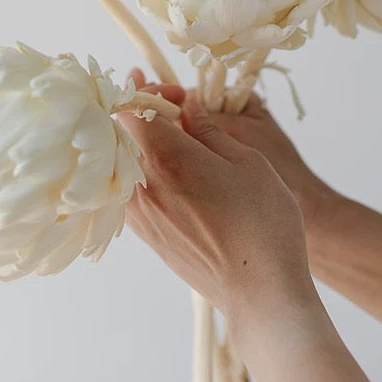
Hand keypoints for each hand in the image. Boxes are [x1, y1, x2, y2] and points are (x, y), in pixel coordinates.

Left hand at [118, 88, 314, 330]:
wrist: (259, 290)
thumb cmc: (262, 222)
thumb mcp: (246, 161)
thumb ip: (208, 129)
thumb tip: (186, 106)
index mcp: (167, 157)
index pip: (128, 107)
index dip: (143, 90)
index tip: (169, 91)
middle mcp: (143, 184)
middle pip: (119, 132)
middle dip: (138, 110)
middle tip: (168, 106)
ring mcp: (140, 212)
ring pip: (121, 161)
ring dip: (137, 140)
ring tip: (166, 133)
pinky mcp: (146, 234)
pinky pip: (128, 189)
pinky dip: (138, 169)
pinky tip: (163, 168)